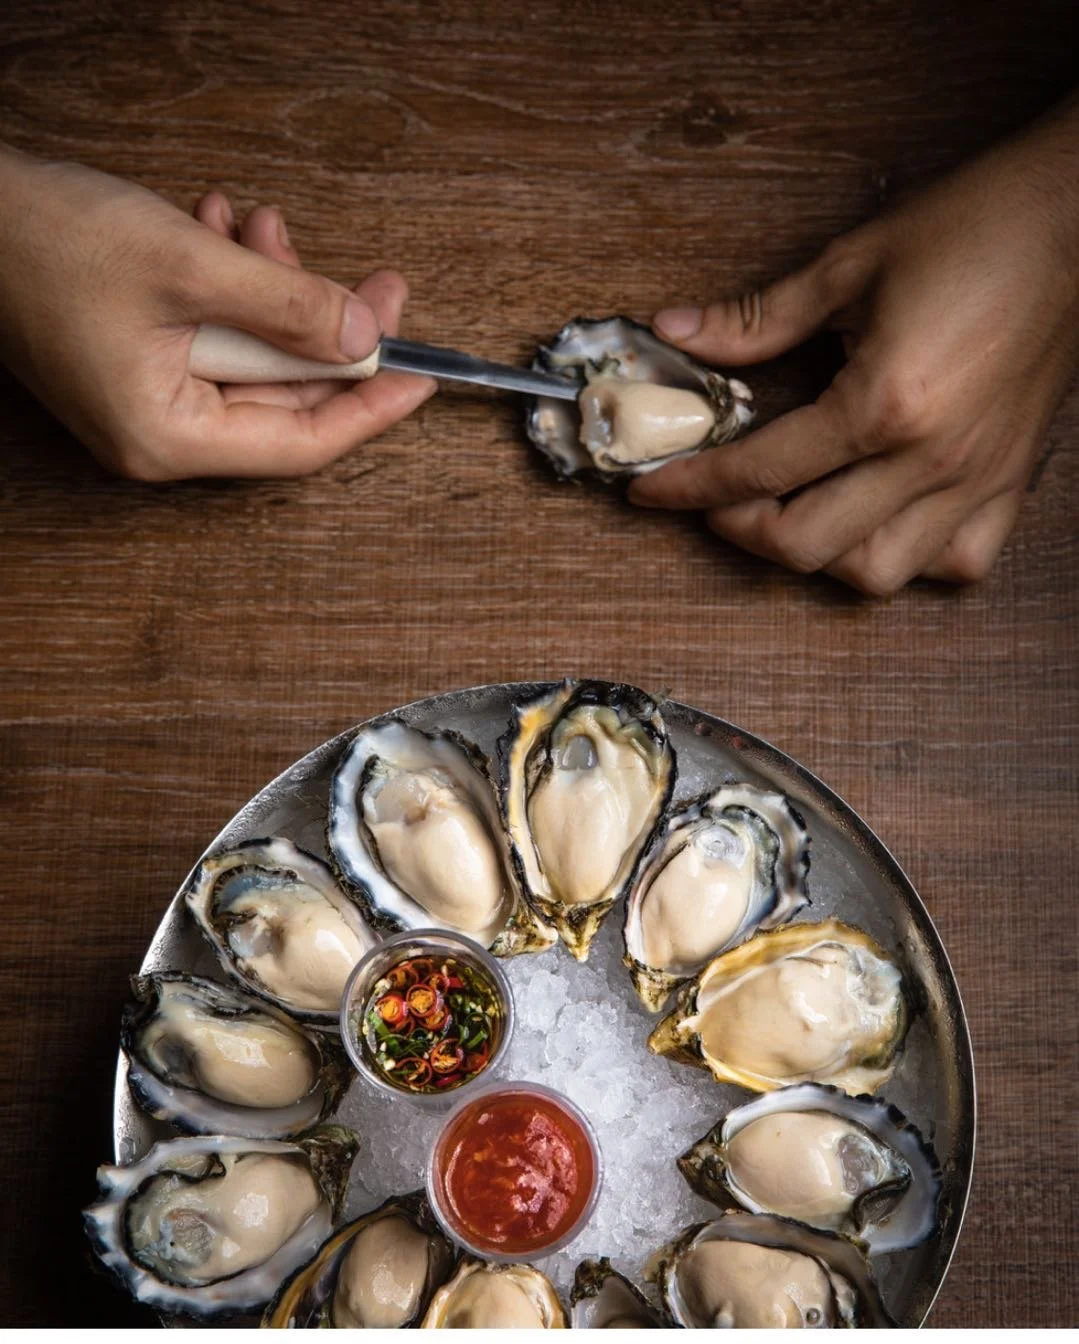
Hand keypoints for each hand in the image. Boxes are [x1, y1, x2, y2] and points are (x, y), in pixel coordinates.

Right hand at [0, 147, 434, 479]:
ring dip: (276, 292)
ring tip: (266, 229)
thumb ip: (289, 307)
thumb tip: (362, 337)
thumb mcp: (190, 266)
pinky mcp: (141, 360)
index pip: (301, 444)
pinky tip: (227, 230)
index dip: (369, 408)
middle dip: (329, 332)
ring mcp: (149, 399)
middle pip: (285, 399)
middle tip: (377, 286)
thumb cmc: (44, 241)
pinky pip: (218, 334)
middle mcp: (160, 433)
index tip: (421, 375)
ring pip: (255, 358)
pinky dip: (235, 284)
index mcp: (167, 436)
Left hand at [629, 96, 1078, 595]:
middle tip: (713, 498)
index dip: (689, 485)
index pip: (759, 470)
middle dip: (738, 529)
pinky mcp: (1011, 482)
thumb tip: (675, 333)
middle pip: (806, 545)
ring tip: (790, 510)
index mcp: (885, 402)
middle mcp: (932, 459)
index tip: (651, 487)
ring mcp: (976, 480)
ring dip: (817, 555)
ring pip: (877, 573)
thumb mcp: (850, 262)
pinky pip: (956, 563)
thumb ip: (756, 317)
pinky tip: (877, 522)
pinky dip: (907, 560)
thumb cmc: (978, 226)